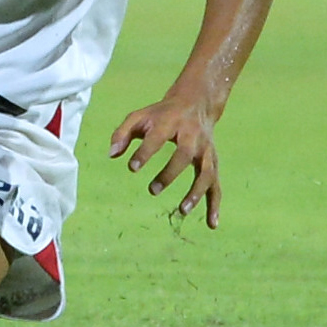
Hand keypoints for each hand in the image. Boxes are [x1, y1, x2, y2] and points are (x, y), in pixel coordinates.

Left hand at [109, 94, 222, 228]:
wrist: (197, 102)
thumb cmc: (162, 114)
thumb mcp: (140, 116)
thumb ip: (123, 133)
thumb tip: (111, 155)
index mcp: (171, 121)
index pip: (158, 136)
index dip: (145, 152)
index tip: (132, 167)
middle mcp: (192, 135)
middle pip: (185, 153)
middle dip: (170, 173)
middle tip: (152, 191)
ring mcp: (206, 150)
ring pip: (206, 171)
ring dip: (197, 192)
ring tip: (183, 210)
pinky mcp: (213, 162)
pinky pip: (216, 184)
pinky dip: (215, 204)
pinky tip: (212, 224)